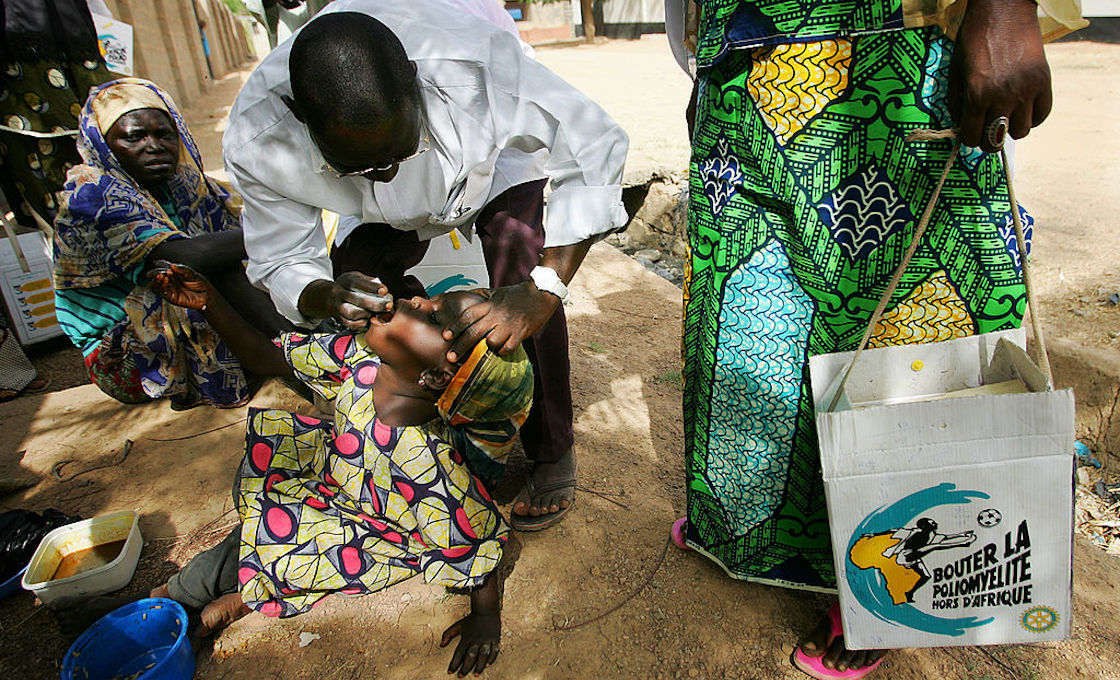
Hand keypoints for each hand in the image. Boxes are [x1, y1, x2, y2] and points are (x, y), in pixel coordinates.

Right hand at [147, 260, 211, 310]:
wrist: (206, 295)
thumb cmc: (200, 283)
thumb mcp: (192, 273)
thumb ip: (182, 269)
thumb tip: (171, 266)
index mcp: (173, 272)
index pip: (161, 266)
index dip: (159, 264)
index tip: (157, 262)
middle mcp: (169, 280)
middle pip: (155, 276)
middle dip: (155, 272)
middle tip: (161, 271)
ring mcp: (169, 288)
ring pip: (155, 285)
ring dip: (156, 280)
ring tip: (161, 275)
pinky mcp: (171, 297)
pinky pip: (162, 292)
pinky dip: (162, 285)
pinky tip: (165, 280)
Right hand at [299, 272, 392, 330]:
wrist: (327, 296)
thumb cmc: (348, 286)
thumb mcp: (356, 278)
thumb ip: (369, 282)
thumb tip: (384, 291)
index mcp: (345, 281)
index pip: (358, 283)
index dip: (372, 287)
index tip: (385, 291)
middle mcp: (339, 293)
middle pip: (357, 300)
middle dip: (375, 304)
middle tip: (389, 306)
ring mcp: (337, 307)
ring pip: (352, 313)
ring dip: (368, 314)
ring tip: (376, 313)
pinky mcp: (338, 318)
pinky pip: (350, 324)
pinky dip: (361, 324)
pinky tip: (369, 320)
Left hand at [440, 610, 500, 676]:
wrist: (486, 610)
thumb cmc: (471, 620)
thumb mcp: (458, 626)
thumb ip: (448, 634)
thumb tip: (441, 645)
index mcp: (467, 638)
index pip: (459, 653)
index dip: (454, 663)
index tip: (450, 672)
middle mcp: (476, 640)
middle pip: (471, 656)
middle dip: (465, 667)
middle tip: (460, 676)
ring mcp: (486, 640)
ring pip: (483, 655)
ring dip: (479, 665)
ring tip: (475, 674)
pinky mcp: (495, 639)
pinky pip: (494, 651)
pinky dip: (491, 658)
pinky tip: (488, 665)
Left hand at [442, 282, 558, 361]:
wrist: (541, 293)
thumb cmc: (517, 294)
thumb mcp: (495, 292)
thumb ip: (479, 296)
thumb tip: (463, 297)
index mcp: (489, 305)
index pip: (467, 315)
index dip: (455, 326)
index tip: (446, 336)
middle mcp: (497, 315)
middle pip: (474, 332)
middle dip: (460, 346)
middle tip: (450, 358)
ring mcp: (509, 325)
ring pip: (491, 342)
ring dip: (485, 349)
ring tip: (481, 352)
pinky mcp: (521, 333)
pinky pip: (507, 348)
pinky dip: (502, 351)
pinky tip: (500, 350)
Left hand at [948, 0, 1051, 151]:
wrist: (1003, 11)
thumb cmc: (974, 39)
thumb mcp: (955, 72)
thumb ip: (956, 102)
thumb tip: (960, 127)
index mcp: (977, 94)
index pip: (973, 137)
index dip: (969, 137)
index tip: (970, 131)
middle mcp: (1003, 96)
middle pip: (996, 141)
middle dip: (988, 140)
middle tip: (986, 129)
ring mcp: (1026, 90)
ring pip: (1021, 132)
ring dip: (1011, 128)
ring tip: (1005, 115)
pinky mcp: (1044, 82)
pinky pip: (1042, 115)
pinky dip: (1032, 117)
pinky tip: (1022, 108)